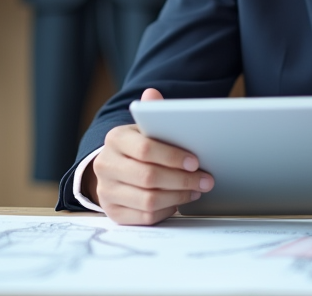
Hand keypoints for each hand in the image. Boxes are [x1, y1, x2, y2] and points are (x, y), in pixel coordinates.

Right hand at [84, 88, 214, 224]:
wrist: (114, 168)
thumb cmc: (138, 146)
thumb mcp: (144, 127)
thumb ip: (152, 112)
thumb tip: (152, 93)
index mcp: (115, 139)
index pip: (145, 149)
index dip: (173, 157)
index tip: (196, 161)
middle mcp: (105, 165)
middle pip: (149, 177)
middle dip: (182, 180)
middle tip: (205, 180)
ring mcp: (106, 191)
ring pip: (148, 201)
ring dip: (179, 196)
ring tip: (196, 190)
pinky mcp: (113, 212)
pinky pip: (145, 217)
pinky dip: (167, 210)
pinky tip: (179, 201)